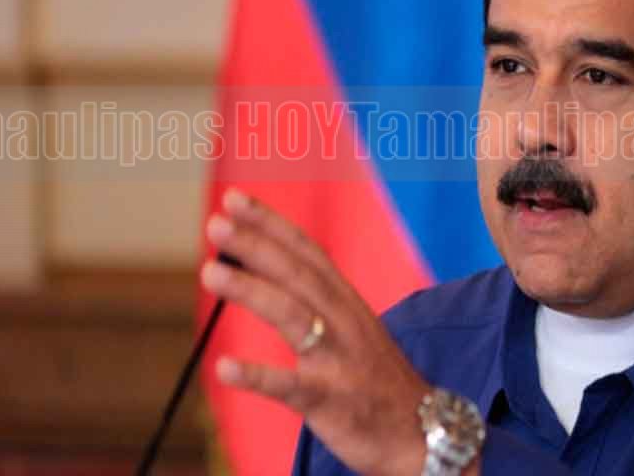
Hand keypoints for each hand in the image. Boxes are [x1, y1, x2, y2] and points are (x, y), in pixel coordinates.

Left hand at [201, 188, 431, 475]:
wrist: (422, 434)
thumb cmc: (377, 381)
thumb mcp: (354, 330)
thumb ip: (313, 303)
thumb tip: (258, 274)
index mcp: (348, 302)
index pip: (307, 253)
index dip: (272, 224)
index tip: (235, 199)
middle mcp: (345, 321)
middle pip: (298, 274)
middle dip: (257, 245)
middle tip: (216, 222)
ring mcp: (339, 360)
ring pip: (294, 316)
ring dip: (252, 290)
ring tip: (211, 271)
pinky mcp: (333, 401)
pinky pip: (292, 387)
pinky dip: (258, 376)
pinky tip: (224, 368)